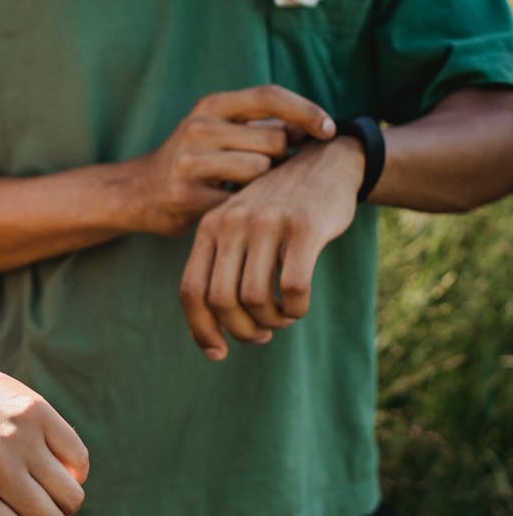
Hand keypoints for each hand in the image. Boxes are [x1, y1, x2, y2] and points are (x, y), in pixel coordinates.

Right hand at [137, 85, 335, 235]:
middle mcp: (198, 128)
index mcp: (210, 106)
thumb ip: (260, 125)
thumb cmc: (192, 160)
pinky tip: (230, 205)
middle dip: (280, 158)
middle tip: (262, 170)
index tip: (329, 130)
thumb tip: (310, 127)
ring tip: (241, 187)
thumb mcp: (218, 130)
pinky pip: (240, 201)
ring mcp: (190, 162)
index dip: (306, 111)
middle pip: (274, 141)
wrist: (138, 192)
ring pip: (260, 170)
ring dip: (262, 184)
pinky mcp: (186, 195)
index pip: (270, 96)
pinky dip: (244, 206)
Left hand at [178, 137, 365, 359]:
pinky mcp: (304, 227)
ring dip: (271, 321)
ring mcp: (267, 224)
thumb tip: (212, 336)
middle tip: (261, 334)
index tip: (218, 353)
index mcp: (209, 228)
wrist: (325, 163)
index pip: (191, 291)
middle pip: (221, 301)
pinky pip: (292, 289)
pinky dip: (295, 309)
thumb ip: (222, 270)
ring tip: (282, 317)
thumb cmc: (279, 212)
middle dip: (242, 330)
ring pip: (255, 299)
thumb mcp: (240, 231)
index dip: (200, 329)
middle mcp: (232, 224)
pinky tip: (298, 306)